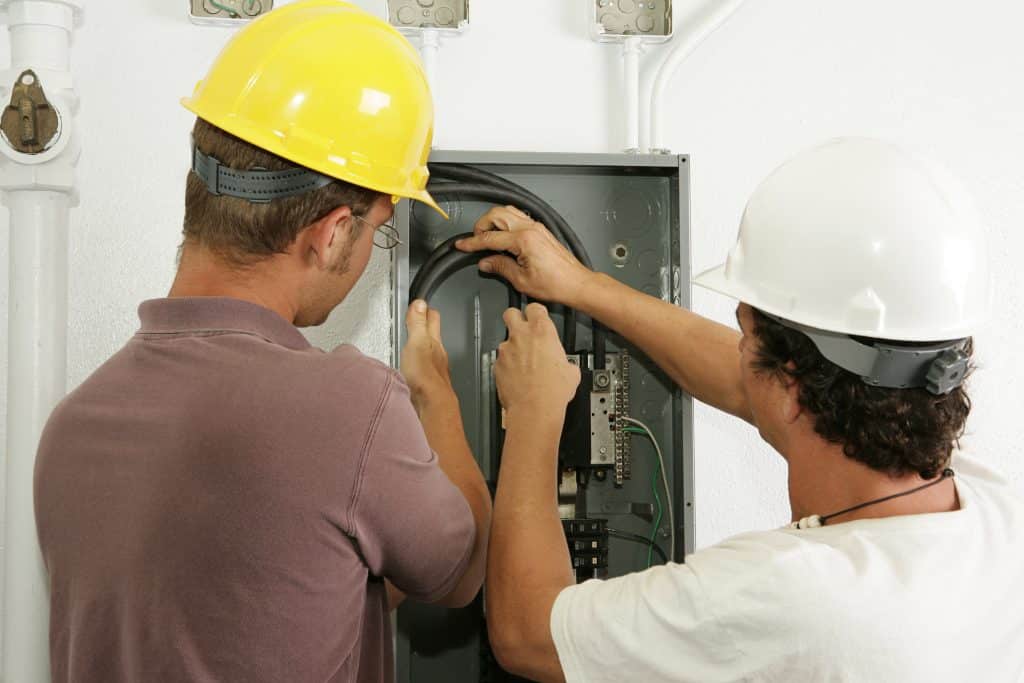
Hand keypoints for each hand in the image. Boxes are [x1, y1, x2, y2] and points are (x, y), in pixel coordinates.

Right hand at [401, 300, 453, 408]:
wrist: (431, 406)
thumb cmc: (426, 377)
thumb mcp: (417, 343)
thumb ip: (418, 323)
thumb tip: (420, 304)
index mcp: (434, 341)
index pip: (432, 318)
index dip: (425, 309)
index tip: (418, 304)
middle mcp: (437, 354)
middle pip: (431, 334)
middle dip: (424, 326)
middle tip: (414, 319)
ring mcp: (433, 369)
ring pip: (428, 351)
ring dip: (420, 346)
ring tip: (411, 342)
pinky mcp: (427, 384)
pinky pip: (422, 368)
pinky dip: (417, 364)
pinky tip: (411, 368)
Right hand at [455, 206, 594, 308]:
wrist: (575, 283)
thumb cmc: (556, 283)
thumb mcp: (521, 280)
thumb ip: (500, 267)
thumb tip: (486, 263)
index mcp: (524, 240)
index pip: (490, 238)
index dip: (472, 242)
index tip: (462, 245)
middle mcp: (530, 229)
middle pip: (496, 215)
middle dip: (481, 226)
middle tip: (475, 241)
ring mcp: (537, 227)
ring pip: (507, 211)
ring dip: (493, 221)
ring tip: (487, 237)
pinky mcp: (541, 230)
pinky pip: (518, 217)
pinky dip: (505, 222)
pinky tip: (503, 235)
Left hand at [495, 303, 580, 417]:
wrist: (534, 409)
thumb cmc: (553, 391)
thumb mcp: (571, 372)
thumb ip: (565, 361)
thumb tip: (567, 366)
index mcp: (542, 332)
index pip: (534, 307)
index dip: (536, 312)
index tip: (537, 318)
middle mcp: (521, 336)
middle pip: (510, 313)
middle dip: (515, 318)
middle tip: (521, 327)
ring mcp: (506, 350)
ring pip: (505, 340)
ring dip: (512, 348)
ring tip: (522, 364)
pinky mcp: (497, 365)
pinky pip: (501, 360)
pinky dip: (507, 366)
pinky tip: (516, 377)